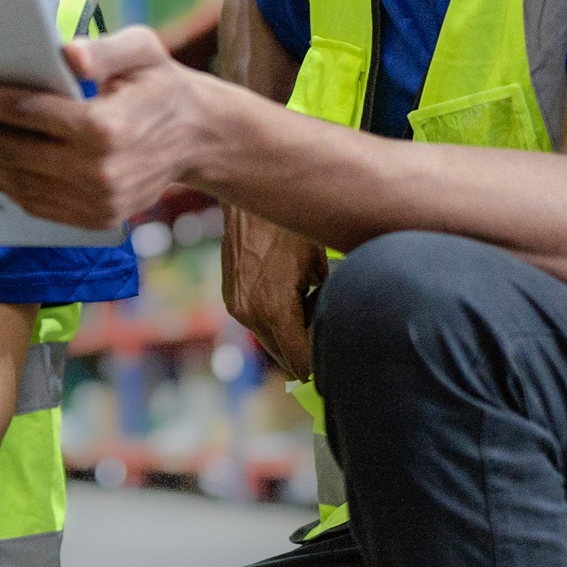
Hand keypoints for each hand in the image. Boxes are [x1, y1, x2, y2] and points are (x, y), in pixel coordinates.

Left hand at [0, 29, 213, 228]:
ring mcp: (95, 200)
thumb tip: (66, 53)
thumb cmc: (162, 85)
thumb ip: (104, 49)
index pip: (22, 109)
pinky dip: (5, 188)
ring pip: (18, 183)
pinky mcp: (95, 218)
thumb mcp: (143, 50)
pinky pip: (37, 205)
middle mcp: (97, 169)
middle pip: (10, 150)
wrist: (200, 138)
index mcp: (103, 125)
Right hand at [223, 208, 325, 380]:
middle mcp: (250, 315)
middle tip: (329, 339)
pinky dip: (274, 319)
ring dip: (289, 335)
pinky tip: (290, 295)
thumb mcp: (319, 266)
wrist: (251, 198)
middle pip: (283, 357)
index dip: (319, 368)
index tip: (335, 366)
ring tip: (309, 307)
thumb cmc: (291, 227)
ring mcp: (236, 307)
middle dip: (305, 352)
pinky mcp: (231, 297)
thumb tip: (332, 324)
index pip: (300, 361)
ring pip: (269, 340)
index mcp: (275, 310)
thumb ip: (324, 303)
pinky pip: (256, 322)